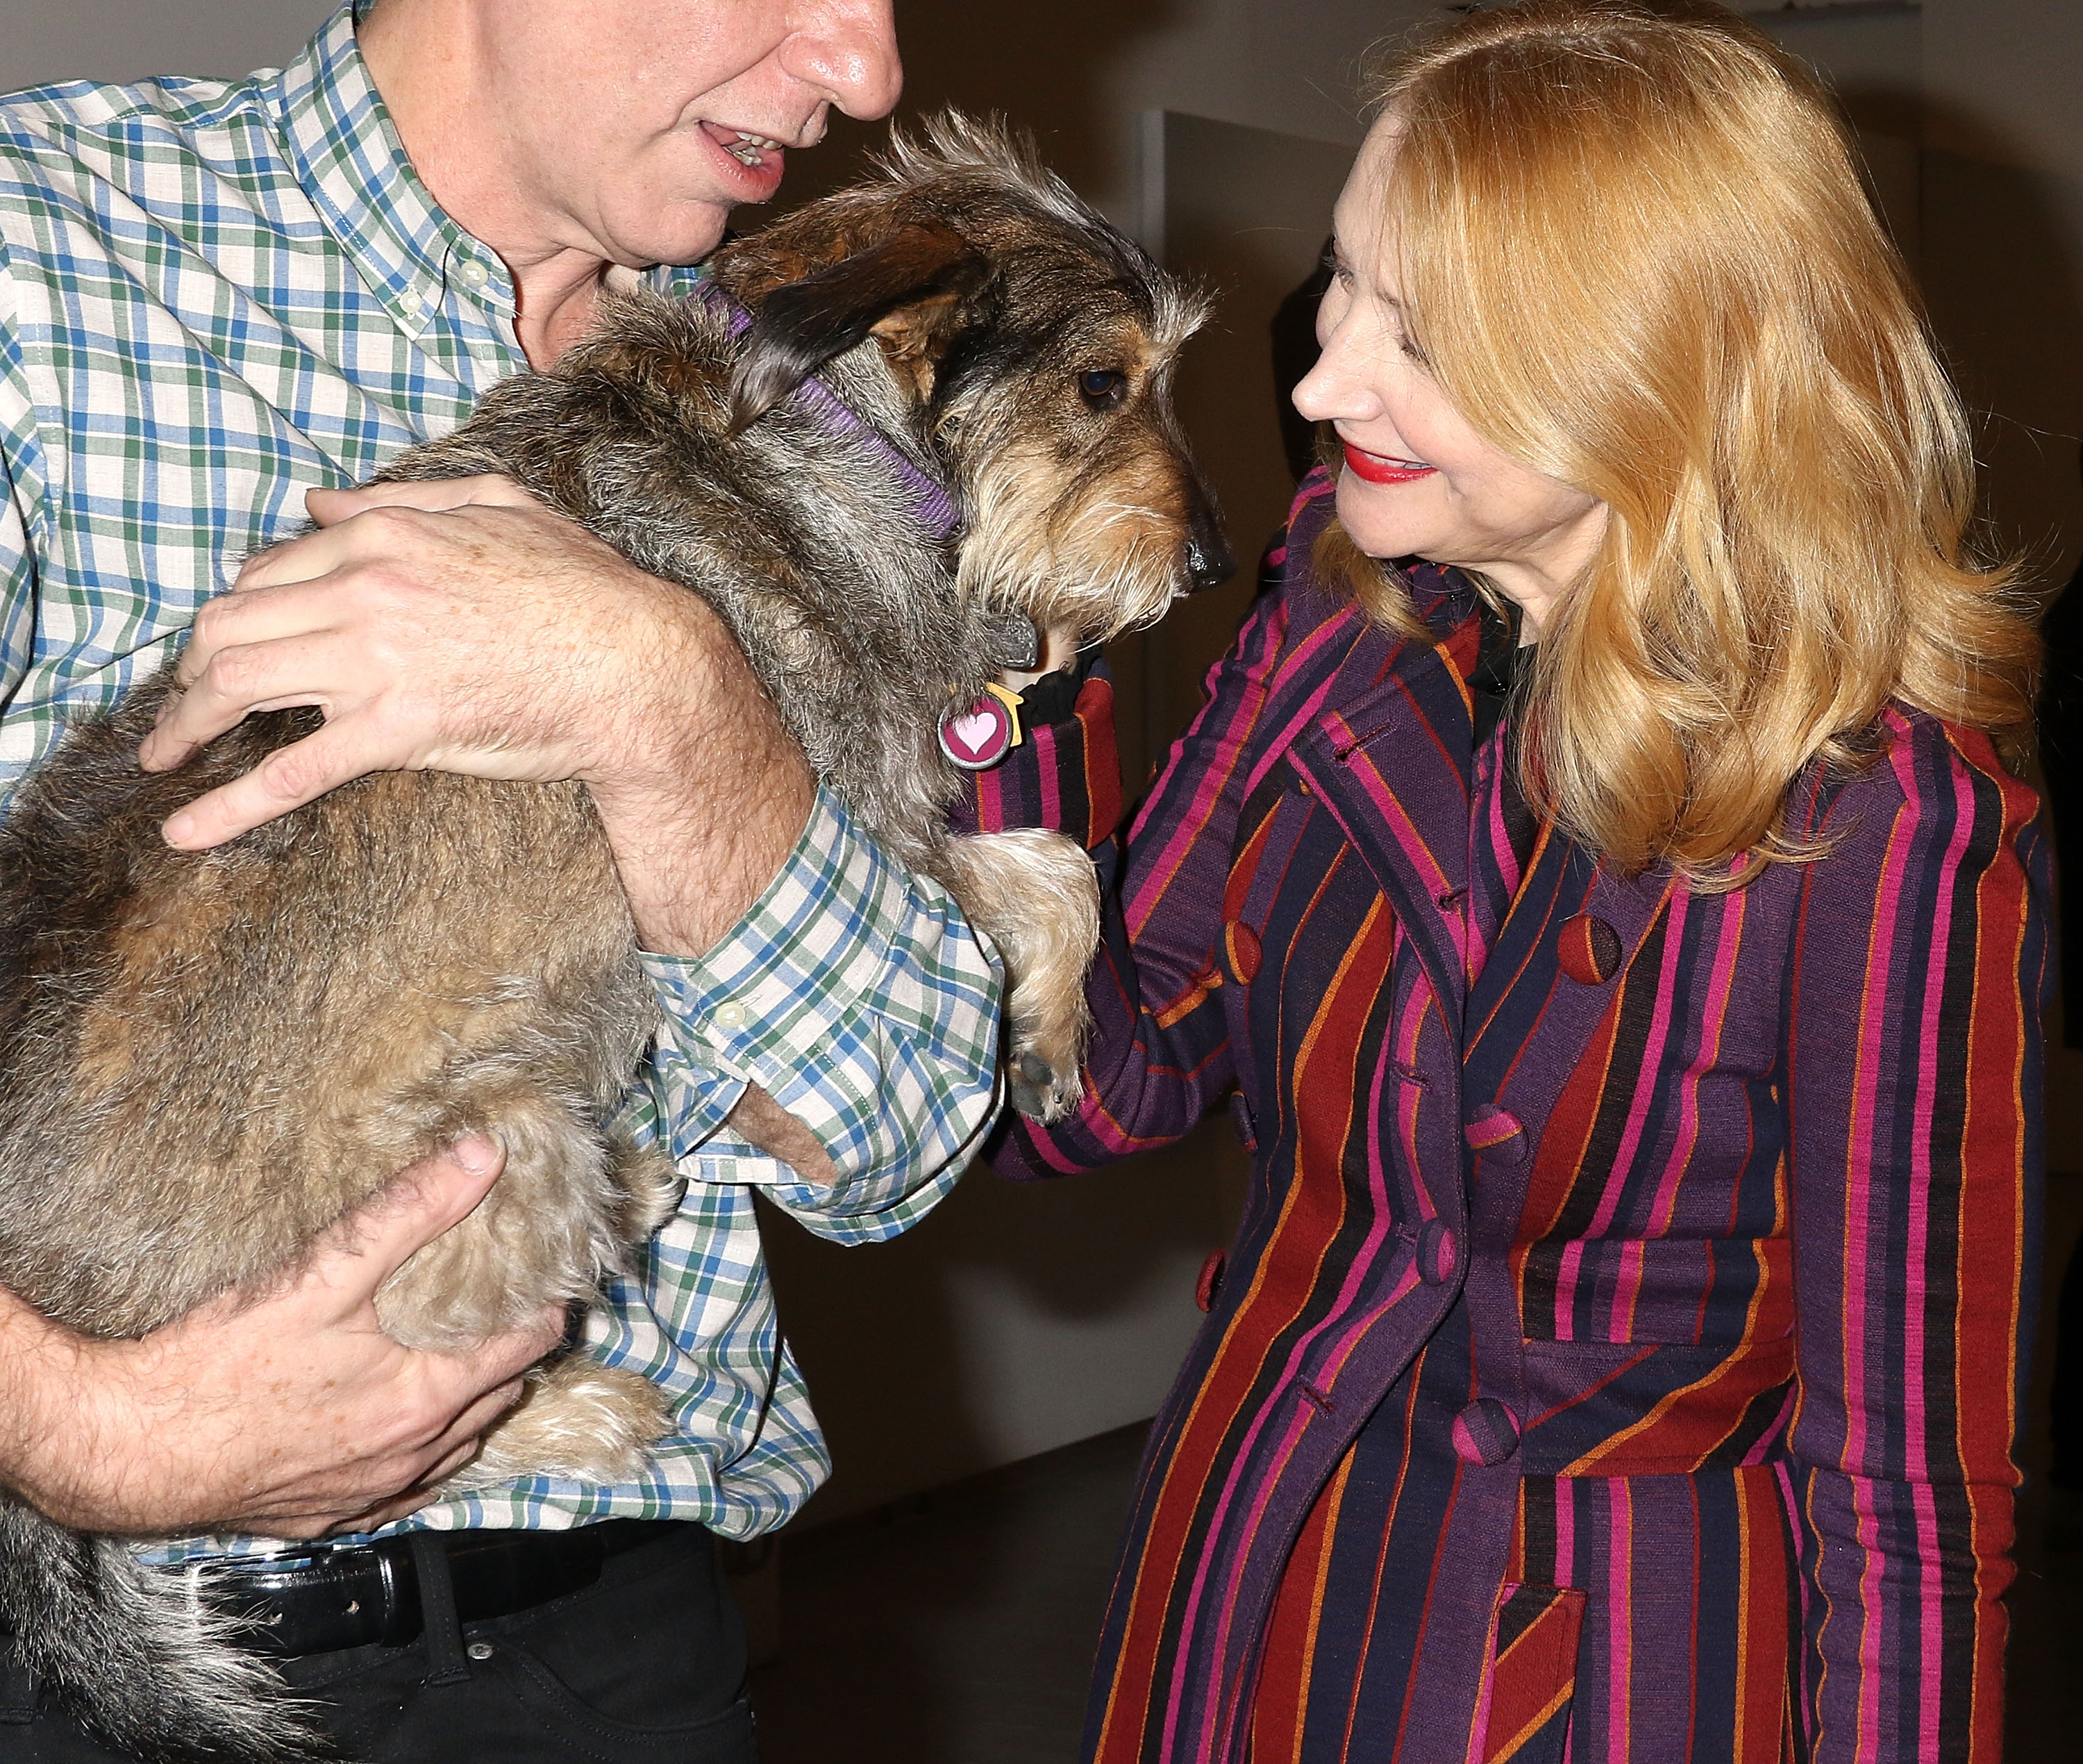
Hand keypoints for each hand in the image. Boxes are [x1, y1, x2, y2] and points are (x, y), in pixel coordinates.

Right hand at [0, 1139, 564, 1540]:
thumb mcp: (324, 1273)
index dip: (545, 1304)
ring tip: (467, 1354)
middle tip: (508, 1303)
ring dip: (474, 1401)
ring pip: (459, 1445)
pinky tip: (409, 1425)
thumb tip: (485, 1158)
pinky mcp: (328, 1515)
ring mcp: (372, 1493)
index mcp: (424, 1399)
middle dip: (515, 1349)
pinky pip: (407, 1489)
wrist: (128, 1448)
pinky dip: (425, 1454)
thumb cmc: (220, 1363)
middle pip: (503, 1395)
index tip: (547, 1272)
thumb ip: (411, 1212)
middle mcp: (411, 1456)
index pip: (528, 1346)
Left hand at [140, 476, 813, 953]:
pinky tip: (183, 830)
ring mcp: (377, 660)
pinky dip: (226, 805)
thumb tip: (318, 504)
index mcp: (387, 534)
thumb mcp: (501, 507)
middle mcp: (366, 589)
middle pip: (231, 625)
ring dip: (186, 723)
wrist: (638, 667)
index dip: (235, 615)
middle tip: (184, 707)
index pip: (269, 573)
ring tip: (166, 754)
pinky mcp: (398, 730)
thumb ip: (406, 497)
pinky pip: (290, 770)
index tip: (224, 650)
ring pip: (239, 684)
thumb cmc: (587, 588)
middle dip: (191, 670)